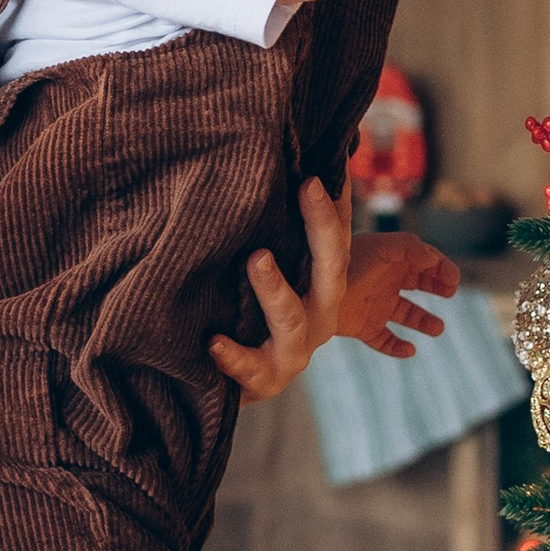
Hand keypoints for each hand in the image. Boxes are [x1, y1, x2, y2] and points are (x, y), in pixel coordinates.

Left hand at [210, 175, 347, 399]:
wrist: (238, 381)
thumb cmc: (254, 315)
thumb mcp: (271, 274)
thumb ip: (276, 233)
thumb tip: (287, 173)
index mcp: (322, 288)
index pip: (337, 242)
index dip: (333, 206)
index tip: (318, 169)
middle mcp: (318, 317)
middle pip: (330, 272)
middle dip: (321, 229)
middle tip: (307, 188)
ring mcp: (294, 351)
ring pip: (290, 320)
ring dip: (276, 289)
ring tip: (257, 259)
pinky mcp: (265, 380)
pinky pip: (250, 368)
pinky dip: (232, 355)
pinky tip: (212, 340)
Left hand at [338, 228, 460, 358]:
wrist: (311, 292)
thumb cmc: (345, 264)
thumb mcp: (379, 248)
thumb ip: (409, 247)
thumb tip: (432, 258)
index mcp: (390, 261)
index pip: (422, 261)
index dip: (441, 267)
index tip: (454, 279)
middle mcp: (384, 282)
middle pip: (418, 284)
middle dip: (437, 287)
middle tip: (450, 292)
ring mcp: (375, 306)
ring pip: (406, 314)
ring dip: (423, 321)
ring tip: (437, 328)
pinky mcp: (363, 328)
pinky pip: (384, 340)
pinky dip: (397, 348)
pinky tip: (409, 350)